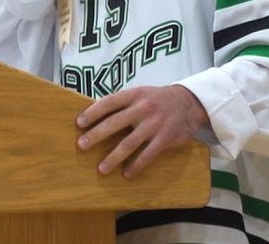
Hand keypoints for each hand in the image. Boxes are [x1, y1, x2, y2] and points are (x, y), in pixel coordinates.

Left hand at [75, 85, 208, 177]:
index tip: (79, 123)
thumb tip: (94, 114)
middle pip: (115, 123)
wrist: (189, 102)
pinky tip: (126, 174)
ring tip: (101, 169)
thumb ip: (121, 103)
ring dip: (114, 157)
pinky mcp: (165, 138)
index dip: (93, 112)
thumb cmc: (156, 99)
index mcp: (134, 95)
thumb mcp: (140, 94)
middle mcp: (143, 108)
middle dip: (96, 135)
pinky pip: (148, 154)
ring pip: (130, 143)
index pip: (109, 102)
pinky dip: (136, 165)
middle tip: (81, 146)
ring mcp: (154, 124)